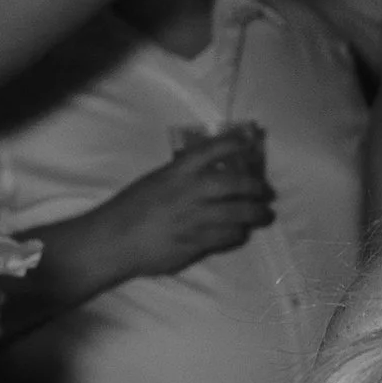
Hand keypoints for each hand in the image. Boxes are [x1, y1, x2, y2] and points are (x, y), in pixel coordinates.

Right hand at [102, 131, 276, 277]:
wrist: (115, 240)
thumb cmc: (130, 209)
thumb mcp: (155, 181)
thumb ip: (180, 176)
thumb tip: (207, 173)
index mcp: (176, 172)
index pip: (210, 150)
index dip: (233, 143)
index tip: (248, 140)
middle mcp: (189, 192)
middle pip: (234, 185)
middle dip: (256, 187)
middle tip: (266, 191)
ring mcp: (195, 218)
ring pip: (237, 214)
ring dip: (254, 214)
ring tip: (263, 215)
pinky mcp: (196, 242)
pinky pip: (227, 236)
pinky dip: (237, 234)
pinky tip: (240, 233)